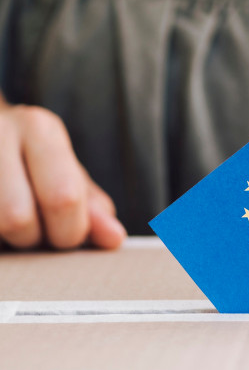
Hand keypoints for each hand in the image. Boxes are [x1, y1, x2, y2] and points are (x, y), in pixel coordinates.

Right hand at [0, 103, 126, 248]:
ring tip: (10, 225)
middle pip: (15, 218)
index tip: (68, 233)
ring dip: (4, 243)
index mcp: (39, 129)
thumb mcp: (65, 173)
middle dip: (32, 239)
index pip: (63, 198)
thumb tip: (114, 238)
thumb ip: (92, 208)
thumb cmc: (28, 158)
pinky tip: (2, 231)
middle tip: (34, 231)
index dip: (70, 231)